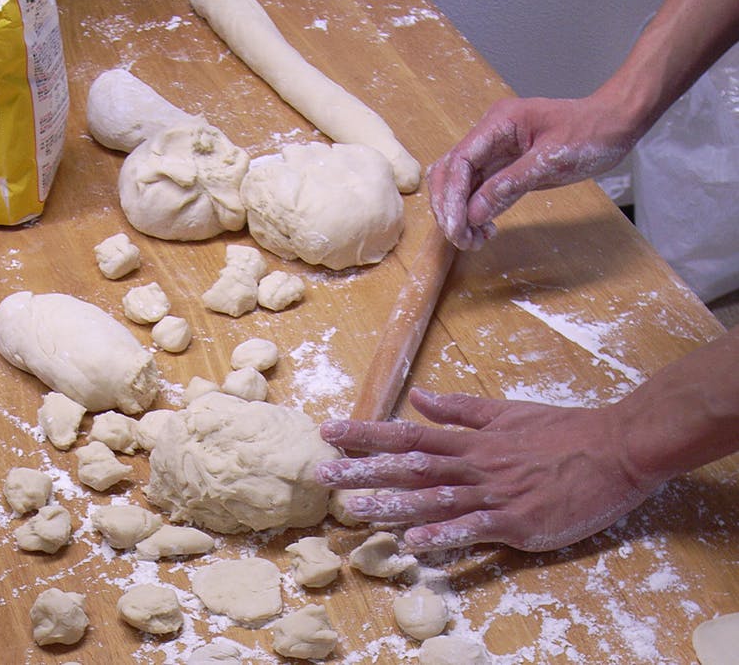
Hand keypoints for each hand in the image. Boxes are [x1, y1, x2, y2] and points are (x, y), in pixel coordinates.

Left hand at [314, 388, 657, 551]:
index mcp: (471, 440)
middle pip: (410, 466)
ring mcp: (495, 494)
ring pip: (434, 498)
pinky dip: (445, 536)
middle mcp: (475, 465)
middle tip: (322, 476)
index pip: (407, 433)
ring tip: (354, 512)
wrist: (619, 449)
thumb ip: (460, 409)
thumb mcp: (507, 412)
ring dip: (392, 505)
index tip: (329, 432)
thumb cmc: (566, 431)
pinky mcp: (519, 522)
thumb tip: (418, 396)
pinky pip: (475, 530)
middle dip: (363, 470)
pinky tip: (416, 544)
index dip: (366, 434)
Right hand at [427, 95, 638, 250]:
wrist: (615, 123)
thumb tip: (474, 213)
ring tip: (473, 240)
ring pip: (460, 185)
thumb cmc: (590, 132)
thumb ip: (510, 185)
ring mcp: (495, 152)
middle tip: (461, 238)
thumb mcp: (551, 160)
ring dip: (460, 214)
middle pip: (450, 173)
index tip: (455, 225)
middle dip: (449, 207)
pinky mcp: (504, 167)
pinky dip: (476, 213)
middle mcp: (490, 136)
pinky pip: (479, 192)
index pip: (459, 161)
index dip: (452, 196)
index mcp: (499, 123)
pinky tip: (485, 230)